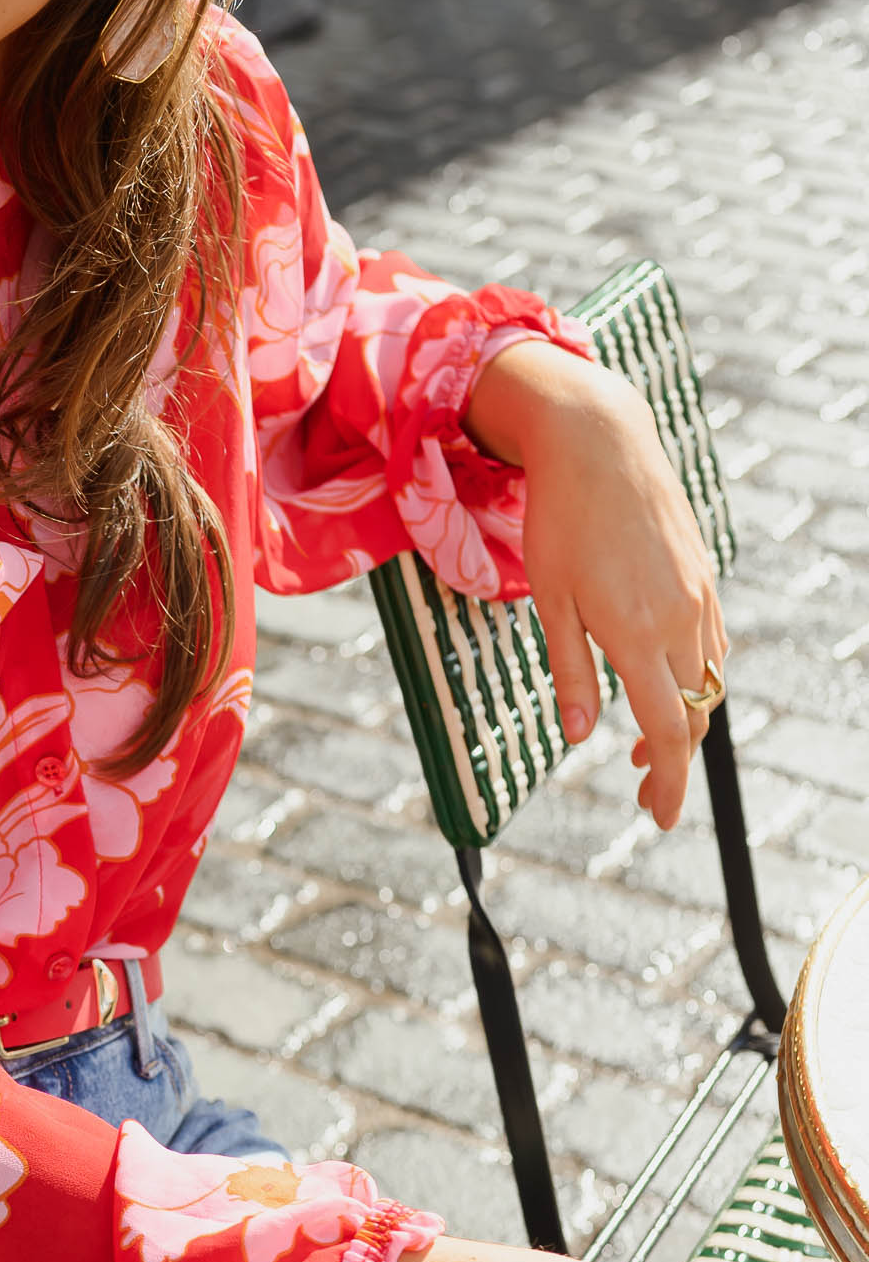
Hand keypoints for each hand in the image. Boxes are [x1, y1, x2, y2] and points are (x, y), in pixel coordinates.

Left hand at [465, 340, 726, 828]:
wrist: (601, 443)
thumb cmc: (561, 521)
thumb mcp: (550, 602)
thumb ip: (570, 672)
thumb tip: (581, 734)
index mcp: (637, 633)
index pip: (667, 729)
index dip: (670, 781)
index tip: (662, 818)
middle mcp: (679, 619)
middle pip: (693, 712)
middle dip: (675, 760)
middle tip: (644, 788)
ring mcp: (698, 596)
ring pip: (706, 679)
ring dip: (684, 718)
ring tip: (648, 746)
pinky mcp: (703, 577)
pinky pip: (711, 644)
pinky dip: (694, 677)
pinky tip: (666, 684)